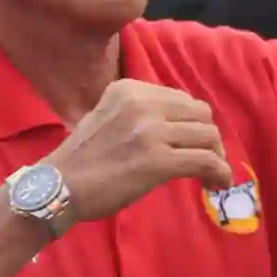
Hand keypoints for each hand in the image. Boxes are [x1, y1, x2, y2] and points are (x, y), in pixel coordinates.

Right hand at [43, 79, 235, 221]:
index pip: (182, 100)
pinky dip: (218, 173)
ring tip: (212, 176)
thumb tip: (180, 128)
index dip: (195, 124)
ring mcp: (150, 131)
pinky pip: (205, 161)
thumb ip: (139, 114)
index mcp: (130, 89)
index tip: (194, 144)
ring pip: (208, 137)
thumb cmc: (81, 159)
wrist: (58, 186)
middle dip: (209, 138)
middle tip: (207, 161)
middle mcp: (142, 103)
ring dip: (217, 157)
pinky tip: (215, 185)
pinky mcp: (157, 161)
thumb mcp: (107, 116)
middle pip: (201, 115)